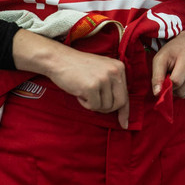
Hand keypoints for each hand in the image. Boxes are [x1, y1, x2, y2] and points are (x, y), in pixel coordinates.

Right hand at [12, 29, 129, 127]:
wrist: (59, 59)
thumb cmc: (79, 67)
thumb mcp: (101, 70)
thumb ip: (113, 84)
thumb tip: (122, 110)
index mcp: (119, 67)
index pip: (126, 94)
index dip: (125, 111)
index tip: (124, 124)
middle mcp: (114, 72)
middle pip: (119, 103)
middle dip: (107, 108)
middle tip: (95, 103)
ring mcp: (104, 79)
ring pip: (106, 106)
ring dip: (94, 104)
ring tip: (84, 91)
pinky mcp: (92, 87)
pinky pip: (94, 106)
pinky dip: (86, 104)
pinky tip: (80, 92)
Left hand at [151, 30, 184, 98]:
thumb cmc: (174, 51)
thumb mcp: (160, 58)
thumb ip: (157, 76)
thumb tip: (157, 93)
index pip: (176, 82)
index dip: (166, 83)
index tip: (164, 76)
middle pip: (181, 91)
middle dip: (172, 87)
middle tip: (171, 75)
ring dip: (179, 89)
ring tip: (179, 75)